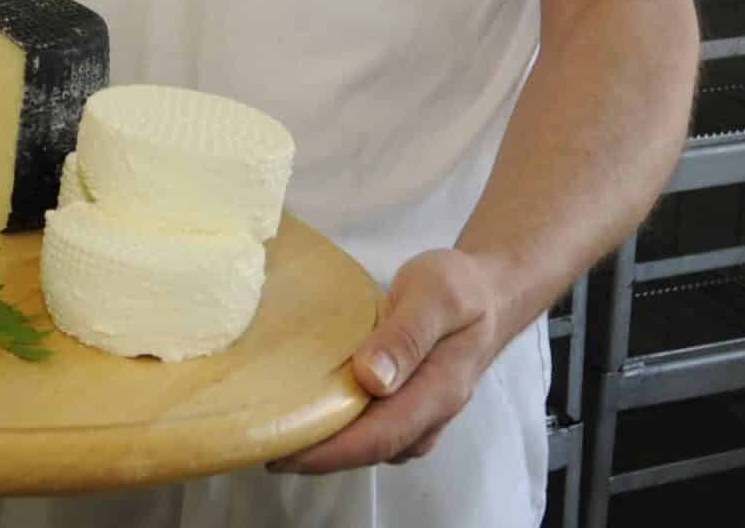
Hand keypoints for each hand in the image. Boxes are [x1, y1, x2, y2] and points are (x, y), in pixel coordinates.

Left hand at [271, 248, 505, 473]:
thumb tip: (372, 379)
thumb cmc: (459, 288)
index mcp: (437, 392)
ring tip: (271, 429)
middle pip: (367, 449)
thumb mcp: (436, 296)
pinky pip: (367, 426)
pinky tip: (302, 411)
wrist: (486, 291)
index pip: (379, 438)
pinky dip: (334, 427)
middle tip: (258, 442)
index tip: (281, 450)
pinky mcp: (403, 403)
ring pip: (365, 442)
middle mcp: (426, 415)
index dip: (330, 452)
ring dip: (322, 444)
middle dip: (314, 455)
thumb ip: (407, 335)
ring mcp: (415, 413)